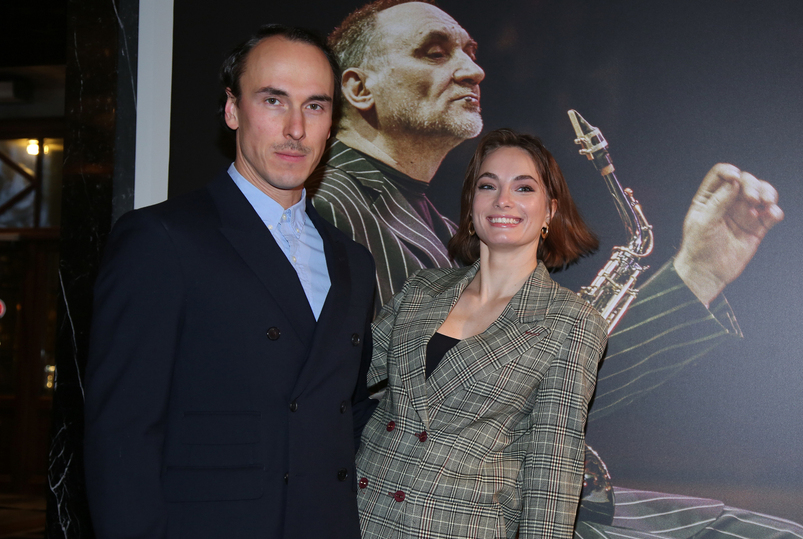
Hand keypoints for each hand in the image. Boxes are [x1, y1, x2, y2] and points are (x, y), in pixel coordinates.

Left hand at [674, 163, 783, 305]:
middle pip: (744, 181)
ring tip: (765, 203)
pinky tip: (771, 214)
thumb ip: (719, 202)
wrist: (708, 273)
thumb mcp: (703, 222)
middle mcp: (727, 202)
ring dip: (767, 193)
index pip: (720, 175)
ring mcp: (743, 214)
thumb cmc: (699, 249)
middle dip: (752, 185)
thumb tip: (734, 182)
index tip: (736, 178)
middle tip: (753, 199)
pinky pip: (770, 214)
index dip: (729, 171)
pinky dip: (774, 211)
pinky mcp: (756, 228)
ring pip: (761, 194)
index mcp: (709, 198)